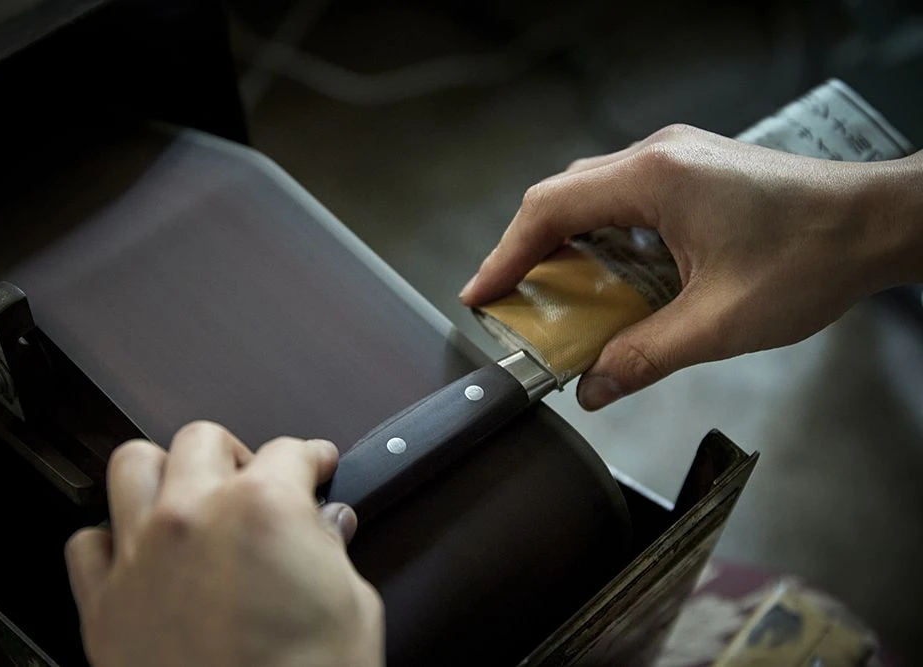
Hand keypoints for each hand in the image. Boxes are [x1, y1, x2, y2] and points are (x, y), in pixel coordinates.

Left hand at [64, 422, 383, 666]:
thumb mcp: (351, 608)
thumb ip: (333, 552)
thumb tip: (328, 530)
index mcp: (263, 509)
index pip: (290, 451)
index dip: (310, 456)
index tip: (313, 465)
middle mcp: (193, 517)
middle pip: (202, 440)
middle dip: (236, 454)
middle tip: (255, 480)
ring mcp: (141, 556)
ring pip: (132, 466)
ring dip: (165, 473)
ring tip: (189, 495)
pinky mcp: (104, 605)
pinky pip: (86, 544)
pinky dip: (111, 539)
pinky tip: (139, 553)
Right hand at [460, 124, 922, 408]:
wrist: (879, 223)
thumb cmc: (810, 259)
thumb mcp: (719, 322)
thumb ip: (645, 356)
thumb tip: (594, 389)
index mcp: (654, 179)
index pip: (551, 209)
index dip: (506, 254)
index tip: (479, 295)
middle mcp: (657, 156)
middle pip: (563, 197)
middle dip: (529, 252)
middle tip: (510, 303)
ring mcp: (676, 159)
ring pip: (592, 196)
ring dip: (566, 245)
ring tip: (551, 297)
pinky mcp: (692, 172)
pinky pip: (624, 201)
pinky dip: (601, 239)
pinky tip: (606, 279)